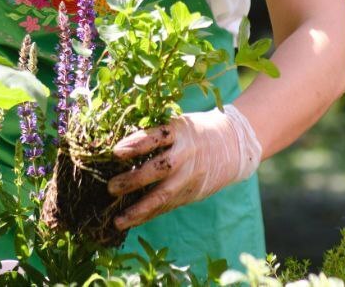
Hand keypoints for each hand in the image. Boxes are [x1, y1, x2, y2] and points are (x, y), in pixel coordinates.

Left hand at [106, 105, 261, 230]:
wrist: (233, 144)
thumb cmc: (195, 131)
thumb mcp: (179, 123)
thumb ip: (156, 134)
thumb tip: (118, 146)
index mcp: (180, 132)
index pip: (155, 138)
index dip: (136, 144)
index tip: (116, 152)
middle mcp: (185, 154)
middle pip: (159, 169)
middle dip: (134, 180)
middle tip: (110, 187)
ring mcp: (189, 175)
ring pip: (164, 195)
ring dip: (140, 209)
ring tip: (118, 221)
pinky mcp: (192, 192)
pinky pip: (169, 205)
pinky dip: (150, 214)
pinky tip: (132, 221)